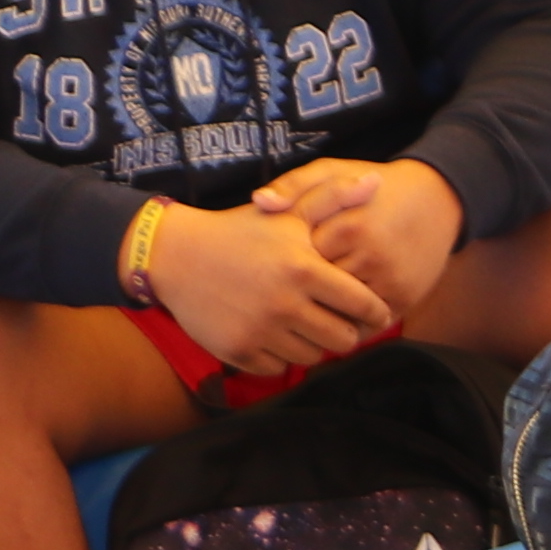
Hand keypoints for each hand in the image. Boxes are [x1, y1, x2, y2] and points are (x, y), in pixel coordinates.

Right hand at [142, 195, 391, 376]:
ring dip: (312, 344)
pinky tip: (272, 334)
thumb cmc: (239, 232)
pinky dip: (279, 356)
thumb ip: (333, 198)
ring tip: (301, 324)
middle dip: (344, 331)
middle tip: (335, 320)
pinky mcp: (238, 350)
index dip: (375, 313)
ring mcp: (260, 330)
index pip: (365, 307)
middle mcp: (285, 304)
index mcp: (304, 270)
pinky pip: (278, 369)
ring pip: (312, 357)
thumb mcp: (287, 213)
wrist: (174, 255)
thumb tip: (374, 180)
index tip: (374, 313)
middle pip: (343, 340)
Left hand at [254, 155, 463, 322]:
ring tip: (301, 310)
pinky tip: (334, 315)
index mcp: (348, 226)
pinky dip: (348, 324)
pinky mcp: (406, 297)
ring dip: (320, 314)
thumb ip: (293, 185)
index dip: (280, 266)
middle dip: (297, 294)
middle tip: (276, 297)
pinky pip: (367, 323)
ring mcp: (390, 280)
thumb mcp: (332, 171)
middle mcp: (371, 256)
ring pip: (340, 311)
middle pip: (317, 289)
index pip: (298, 261)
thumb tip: (258, 202)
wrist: (438, 199)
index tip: (269, 268)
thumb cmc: (374, 186)